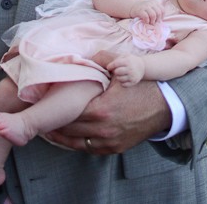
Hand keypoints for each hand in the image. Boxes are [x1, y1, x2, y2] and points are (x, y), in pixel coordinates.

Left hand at [43, 62, 170, 154]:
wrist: (166, 106)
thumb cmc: (143, 86)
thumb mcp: (123, 69)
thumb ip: (101, 60)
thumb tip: (81, 56)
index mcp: (102, 110)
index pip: (68, 113)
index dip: (53, 109)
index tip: (42, 104)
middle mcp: (103, 130)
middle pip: (69, 129)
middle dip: (54, 123)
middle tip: (40, 116)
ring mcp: (109, 142)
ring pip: (76, 142)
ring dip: (61, 136)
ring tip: (48, 128)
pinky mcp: (115, 148)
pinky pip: (89, 148)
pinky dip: (76, 142)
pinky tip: (68, 135)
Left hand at [107, 54, 145, 86]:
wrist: (142, 67)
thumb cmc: (131, 60)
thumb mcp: (126, 56)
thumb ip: (117, 59)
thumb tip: (109, 67)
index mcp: (127, 61)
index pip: (116, 64)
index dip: (110, 66)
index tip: (108, 67)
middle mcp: (130, 69)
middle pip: (117, 72)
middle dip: (115, 71)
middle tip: (117, 70)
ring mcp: (132, 76)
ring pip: (119, 79)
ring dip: (118, 77)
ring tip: (121, 74)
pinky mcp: (133, 82)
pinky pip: (123, 85)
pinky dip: (122, 82)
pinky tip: (124, 78)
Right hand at [129, 0, 163, 22]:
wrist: (133, 6)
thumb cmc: (144, 10)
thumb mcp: (151, 8)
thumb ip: (156, 12)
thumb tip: (160, 22)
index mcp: (155, 3)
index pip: (162, 10)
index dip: (162, 17)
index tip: (158, 21)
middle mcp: (151, 3)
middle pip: (159, 13)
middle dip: (157, 20)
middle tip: (154, 23)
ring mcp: (145, 6)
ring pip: (153, 15)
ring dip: (152, 21)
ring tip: (150, 23)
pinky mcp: (140, 10)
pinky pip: (146, 16)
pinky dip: (147, 21)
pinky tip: (145, 22)